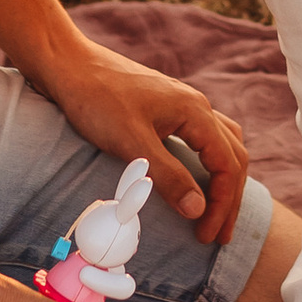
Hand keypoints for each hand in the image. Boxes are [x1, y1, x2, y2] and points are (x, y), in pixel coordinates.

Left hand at [39, 34, 253, 250]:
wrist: (68, 65)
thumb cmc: (96, 100)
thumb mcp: (131, 143)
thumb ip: (168, 176)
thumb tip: (199, 210)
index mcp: (195, 112)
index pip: (228, 165)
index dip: (222, 205)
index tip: (207, 236)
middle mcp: (197, 105)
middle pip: (233, 156)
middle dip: (229, 199)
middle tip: (219, 236)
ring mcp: (183, 104)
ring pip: (223, 144)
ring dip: (224, 179)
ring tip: (217, 211)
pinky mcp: (167, 107)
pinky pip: (204, 137)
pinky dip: (210, 162)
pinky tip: (197, 176)